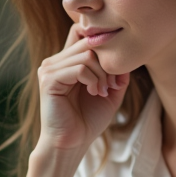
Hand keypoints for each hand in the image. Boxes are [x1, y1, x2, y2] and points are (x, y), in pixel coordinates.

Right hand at [36, 24, 129, 153]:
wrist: (72, 143)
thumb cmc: (88, 120)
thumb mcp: (110, 92)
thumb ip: (117, 72)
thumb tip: (126, 54)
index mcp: (66, 62)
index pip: (81, 33)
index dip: (100, 41)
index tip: (114, 65)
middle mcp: (55, 61)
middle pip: (88, 42)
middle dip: (106, 63)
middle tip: (110, 85)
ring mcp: (49, 69)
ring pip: (86, 54)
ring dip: (101, 74)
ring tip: (101, 92)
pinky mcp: (49, 79)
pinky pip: (79, 68)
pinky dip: (93, 80)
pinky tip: (93, 92)